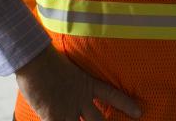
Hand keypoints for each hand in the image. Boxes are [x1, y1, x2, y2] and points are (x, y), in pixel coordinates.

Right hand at [15, 45, 140, 120]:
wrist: (36, 61)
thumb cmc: (49, 60)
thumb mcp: (71, 69)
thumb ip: (76, 81)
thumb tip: (75, 86)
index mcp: (87, 85)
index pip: (112, 95)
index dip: (126, 105)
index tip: (139, 113)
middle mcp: (80, 99)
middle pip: (98, 120)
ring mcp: (67, 110)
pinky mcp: (52, 117)